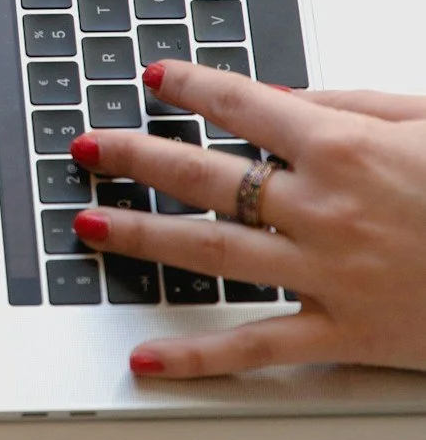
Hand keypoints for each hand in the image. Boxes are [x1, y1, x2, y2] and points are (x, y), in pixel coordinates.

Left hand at [69, 59, 425, 378]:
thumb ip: (355, 104)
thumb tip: (285, 94)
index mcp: (344, 147)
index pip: (244, 106)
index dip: (192, 89)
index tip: (154, 79)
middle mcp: (322, 208)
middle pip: (203, 178)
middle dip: (134, 158)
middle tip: (86, 149)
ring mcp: (326, 274)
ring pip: (209, 254)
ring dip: (139, 238)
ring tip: (85, 225)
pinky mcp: (344, 334)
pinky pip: (255, 347)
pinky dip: (196, 358)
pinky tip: (147, 360)